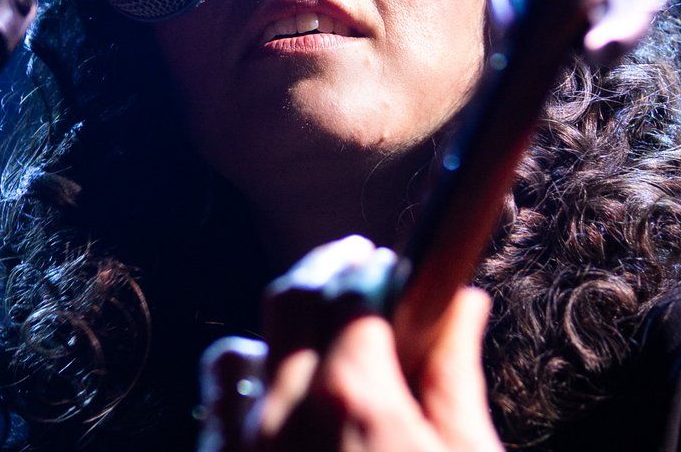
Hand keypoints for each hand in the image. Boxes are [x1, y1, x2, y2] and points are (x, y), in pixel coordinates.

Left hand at [198, 236, 501, 451]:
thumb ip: (456, 376)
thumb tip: (464, 304)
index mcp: (353, 399)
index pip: (352, 290)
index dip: (375, 268)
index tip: (390, 268)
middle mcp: (283, 416)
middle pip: (290, 299)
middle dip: (324, 270)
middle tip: (354, 265)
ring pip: (235, 352)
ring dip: (273, 336)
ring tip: (310, 340)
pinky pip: (215, 415)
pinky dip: (242, 392)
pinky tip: (275, 402)